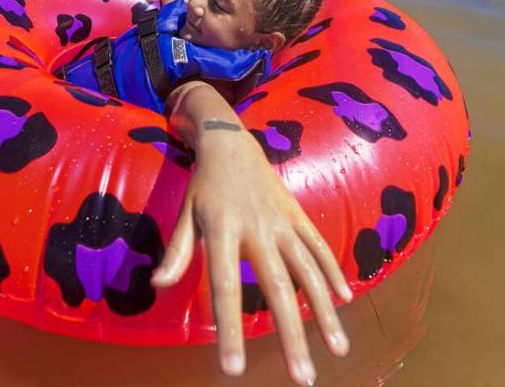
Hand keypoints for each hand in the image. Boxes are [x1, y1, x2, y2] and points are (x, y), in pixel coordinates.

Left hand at [152, 127, 351, 385]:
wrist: (229, 142)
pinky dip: (333, 272)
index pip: (226, 288)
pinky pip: (319, 246)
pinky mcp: (298, 213)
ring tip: (337, 350)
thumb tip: (159, 285)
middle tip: (303, 379)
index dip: (231, 331)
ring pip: (309, 272)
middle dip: (292, 337)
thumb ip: (178, 251)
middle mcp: (258, 229)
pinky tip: (346, 301)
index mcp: (223, 231)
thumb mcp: (185, 214)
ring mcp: (283, 221)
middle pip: (278, 289)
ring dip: (324, 313)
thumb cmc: (203, 186)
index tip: (234, 370)